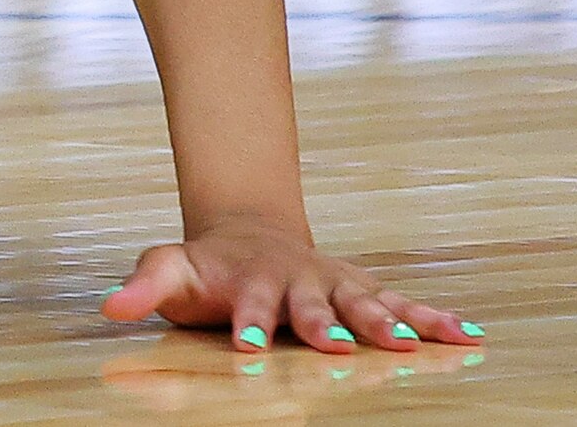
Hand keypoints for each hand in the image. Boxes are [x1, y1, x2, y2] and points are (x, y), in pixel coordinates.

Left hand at [103, 217, 477, 354]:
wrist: (248, 231)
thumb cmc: (208, 266)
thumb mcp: (170, 270)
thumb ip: (144, 286)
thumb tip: (109, 307)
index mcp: (251, 280)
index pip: (248, 305)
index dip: (248, 323)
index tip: (248, 345)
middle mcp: (299, 280)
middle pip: (313, 303)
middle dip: (324, 323)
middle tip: (334, 344)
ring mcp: (336, 283)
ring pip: (365, 302)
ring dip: (386, 321)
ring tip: (410, 343)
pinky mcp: (366, 290)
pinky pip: (404, 304)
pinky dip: (434, 317)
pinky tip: (467, 334)